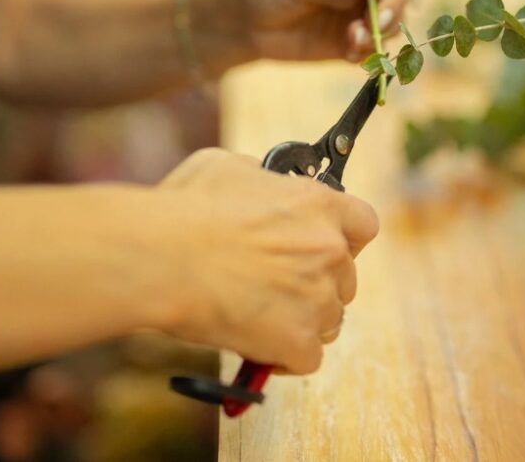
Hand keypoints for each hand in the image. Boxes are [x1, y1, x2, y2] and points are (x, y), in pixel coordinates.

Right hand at [158, 148, 378, 373]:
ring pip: (329, 319)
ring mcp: (318, 298)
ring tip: (258, 314)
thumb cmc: (185, 209)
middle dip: (316, 283)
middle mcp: (329, 250)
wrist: (160, 257)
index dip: (344, 238)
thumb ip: (261, 178)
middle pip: (345, 278)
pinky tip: (255, 344)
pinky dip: (284, 356)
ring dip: (301, 320)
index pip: (363, 225)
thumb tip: (263, 184)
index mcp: (318, 205)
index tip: (322, 246)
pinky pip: (306, 357)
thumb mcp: (226, 166)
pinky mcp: (299, 341)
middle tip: (275, 285)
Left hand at [231, 0, 412, 62]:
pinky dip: (369, 51)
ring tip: (354, 40)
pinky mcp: (355, 37)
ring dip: (383, 30)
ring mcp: (361, 8)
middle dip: (394, 3)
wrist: (246, 23)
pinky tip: (348, 55)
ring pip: (395, 16)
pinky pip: (377, 46)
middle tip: (376, 20)